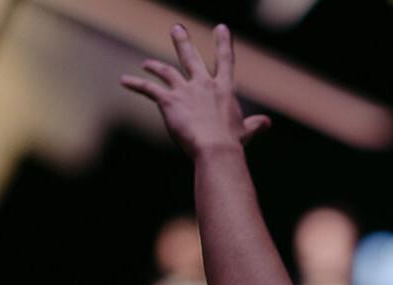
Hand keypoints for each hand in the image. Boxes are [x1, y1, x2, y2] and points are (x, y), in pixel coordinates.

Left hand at [120, 24, 269, 157]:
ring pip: (166, 71)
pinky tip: (125, 80)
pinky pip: (148, 89)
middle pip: (191, 58)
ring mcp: (185, 90)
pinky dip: (136, 84)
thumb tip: (267, 123)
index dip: (224, 43)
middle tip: (176, 29)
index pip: (226, 61)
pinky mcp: (168, 100)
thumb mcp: (246, 132)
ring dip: (155, 65)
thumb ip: (255, 125)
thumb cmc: (232, 143)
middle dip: (182, 42)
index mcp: (224, 90)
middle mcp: (203, 84)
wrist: (215, 148)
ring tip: (147, 63)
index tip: (221, 28)